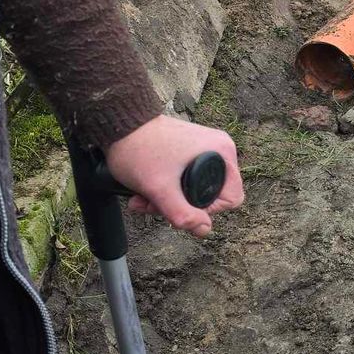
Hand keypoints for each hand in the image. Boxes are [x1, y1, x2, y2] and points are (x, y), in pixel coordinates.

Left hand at [104, 115, 243, 238]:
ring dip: (169, 199)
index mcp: (223, 153)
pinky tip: (146, 189)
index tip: (182, 208)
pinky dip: (168, 186)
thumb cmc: (139, 149)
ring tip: (143, 199)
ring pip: (196, 187)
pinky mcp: (191, 147)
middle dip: (180, 206)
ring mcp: (205, 146)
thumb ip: (183, 214)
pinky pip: (187, 176)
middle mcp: (219, 148)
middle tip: (154, 206)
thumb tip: (204, 230)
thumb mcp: (160, 189)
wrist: (122, 123)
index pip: (232, 198)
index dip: (208, 211)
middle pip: (211, 194)